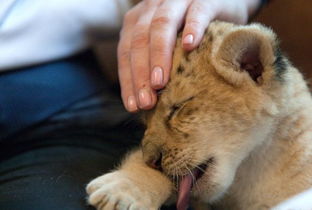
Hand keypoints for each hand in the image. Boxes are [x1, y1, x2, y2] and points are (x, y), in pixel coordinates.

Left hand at [118, 0, 260, 111]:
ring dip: (159, 55)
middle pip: (140, 39)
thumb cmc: (190, 32)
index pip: (126, 51)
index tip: (133, 105)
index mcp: (139, 20)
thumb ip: (155, 63)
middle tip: (146, 101)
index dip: (128, 79)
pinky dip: (192, 28)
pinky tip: (189, 46)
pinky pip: (197, 12)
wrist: (221, 4)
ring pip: (161, 25)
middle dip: (140, 72)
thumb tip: (145, 101)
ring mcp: (178, 1)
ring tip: (160, 83)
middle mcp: (153, 7)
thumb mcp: (168, 46)